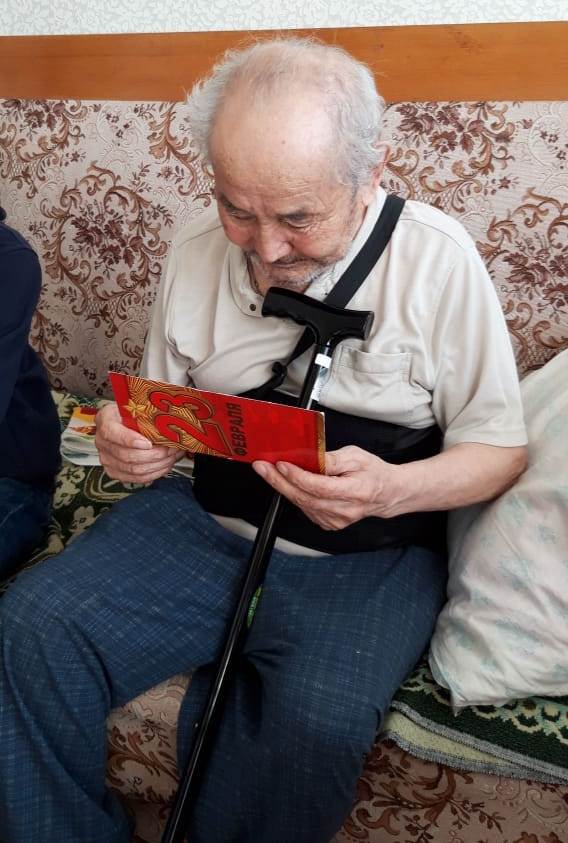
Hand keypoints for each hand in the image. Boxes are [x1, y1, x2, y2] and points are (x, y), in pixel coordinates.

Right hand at [95, 402, 179, 483]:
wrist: (124, 421)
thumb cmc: (132, 413)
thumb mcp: (136, 406)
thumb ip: (146, 414)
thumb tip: (168, 424)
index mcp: (105, 420)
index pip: (112, 433)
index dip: (131, 440)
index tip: (149, 443)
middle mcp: (102, 441)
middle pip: (127, 455)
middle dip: (155, 454)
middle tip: (171, 449)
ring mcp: (107, 459)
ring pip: (134, 469)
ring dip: (158, 464)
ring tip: (172, 456)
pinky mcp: (115, 472)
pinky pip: (136, 478)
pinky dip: (154, 473)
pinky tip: (165, 465)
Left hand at [252, 446, 400, 529]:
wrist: (386, 494)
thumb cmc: (373, 472)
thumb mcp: (356, 456)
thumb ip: (332, 459)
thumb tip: (309, 457)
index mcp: (356, 491)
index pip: (320, 487)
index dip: (298, 477)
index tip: (281, 464)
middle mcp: (345, 510)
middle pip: (305, 498)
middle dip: (279, 481)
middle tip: (262, 467)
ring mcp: (336, 520)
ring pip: (302, 504)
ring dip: (283, 487)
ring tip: (269, 471)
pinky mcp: (329, 524)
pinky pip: (306, 509)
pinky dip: (295, 495)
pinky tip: (288, 483)